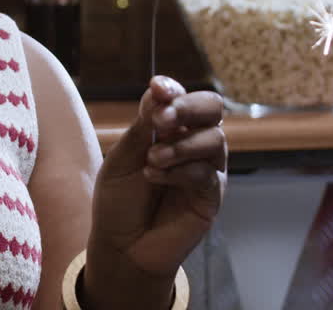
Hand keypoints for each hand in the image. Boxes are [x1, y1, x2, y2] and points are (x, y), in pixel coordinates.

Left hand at [86, 76, 226, 298]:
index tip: (157, 87)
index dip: (173, 88)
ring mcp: (206, 169)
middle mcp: (193, 144)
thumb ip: (143, 126)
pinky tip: (154, 177)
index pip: (182, 97)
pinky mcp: (211, 197)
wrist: (120, 244)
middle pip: (212, 108)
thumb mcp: (123, 157)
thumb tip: (158, 89)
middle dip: (187, 107)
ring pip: (213, 139)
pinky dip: (179, 171)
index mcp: (170, 129)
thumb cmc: (119, 199)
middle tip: (162, 119)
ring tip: (152, 159)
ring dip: (180, 145)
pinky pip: (207, 173)